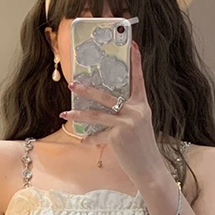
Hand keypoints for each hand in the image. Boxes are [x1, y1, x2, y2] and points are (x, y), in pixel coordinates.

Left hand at [60, 40, 167, 187]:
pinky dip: (90, 139)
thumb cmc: (142, 148)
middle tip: (72, 83)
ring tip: (64, 113)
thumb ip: (127, 114)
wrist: (150, 169)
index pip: (138, 80)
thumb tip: (106, 107)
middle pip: (106, 95)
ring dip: (78, 114)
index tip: (133, 45)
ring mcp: (127, 123)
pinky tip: (83, 141)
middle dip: (87, 89)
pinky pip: (98, 135)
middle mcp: (136, 110)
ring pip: (96, 114)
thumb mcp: (139, 126)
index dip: (136, 62)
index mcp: (142, 105)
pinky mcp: (118, 136)